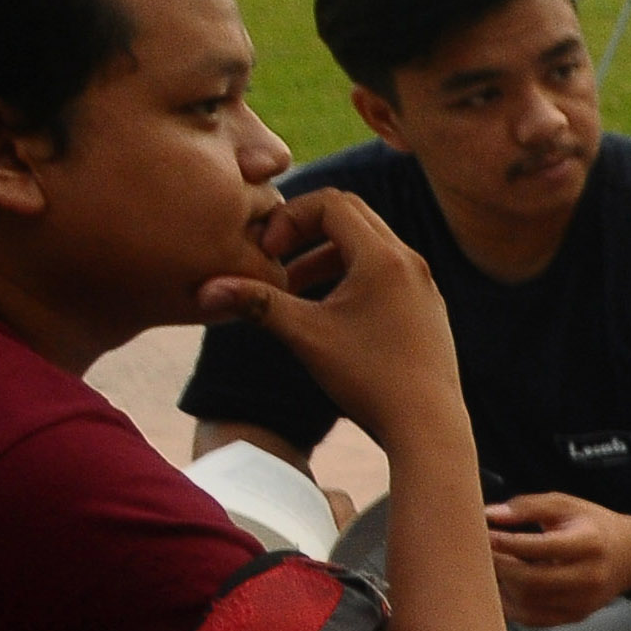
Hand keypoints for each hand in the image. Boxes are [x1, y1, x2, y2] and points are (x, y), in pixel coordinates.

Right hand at [197, 189, 464, 448]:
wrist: (429, 428)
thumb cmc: (368, 380)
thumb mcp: (305, 336)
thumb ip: (257, 304)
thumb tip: (201, 290)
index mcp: (384, 258)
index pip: (332, 203)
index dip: (290, 218)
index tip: (267, 253)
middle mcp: (411, 263)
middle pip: (353, 216)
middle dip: (307, 230)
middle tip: (276, 258)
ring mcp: (424, 286)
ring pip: (370, 246)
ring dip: (327, 256)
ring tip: (294, 289)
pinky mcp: (428, 309)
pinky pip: (387, 272)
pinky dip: (353, 276)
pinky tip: (328, 313)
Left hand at [489, 492, 630, 627]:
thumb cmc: (594, 526)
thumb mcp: (566, 505)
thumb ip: (528, 506)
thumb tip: (489, 515)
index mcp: (590, 544)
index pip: (540, 547)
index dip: (506, 542)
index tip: (483, 533)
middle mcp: (589, 577)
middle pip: (530, 580)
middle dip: (499, 566)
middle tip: (482, 552)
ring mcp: (583, 602)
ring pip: (528, 601)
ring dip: (503, 585)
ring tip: (494, 567)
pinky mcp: (576, 616)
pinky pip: (533, 618)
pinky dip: (512, 605)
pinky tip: (505, 587)